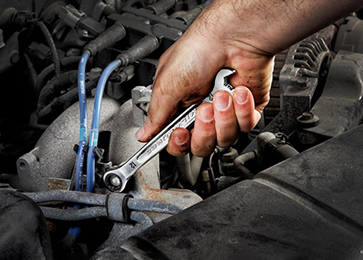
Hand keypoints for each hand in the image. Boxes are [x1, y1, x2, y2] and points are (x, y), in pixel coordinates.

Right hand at [135, 10, 273, 156]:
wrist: (231, 36)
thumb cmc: (197, 51)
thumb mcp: (166, 85)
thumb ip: (156, 115)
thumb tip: (143, 133)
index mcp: (179, 107)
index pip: (177, 140)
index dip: (178, 142)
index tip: (180, 135)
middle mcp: (201, 113)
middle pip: (201, 145)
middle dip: (204, 129)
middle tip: (203, 109)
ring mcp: (225, 113)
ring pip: (225, 139)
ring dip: (223, 117)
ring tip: (220, 94)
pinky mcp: (246, 110)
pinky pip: (245, 127)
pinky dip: (242, 110)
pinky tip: (237, 91)